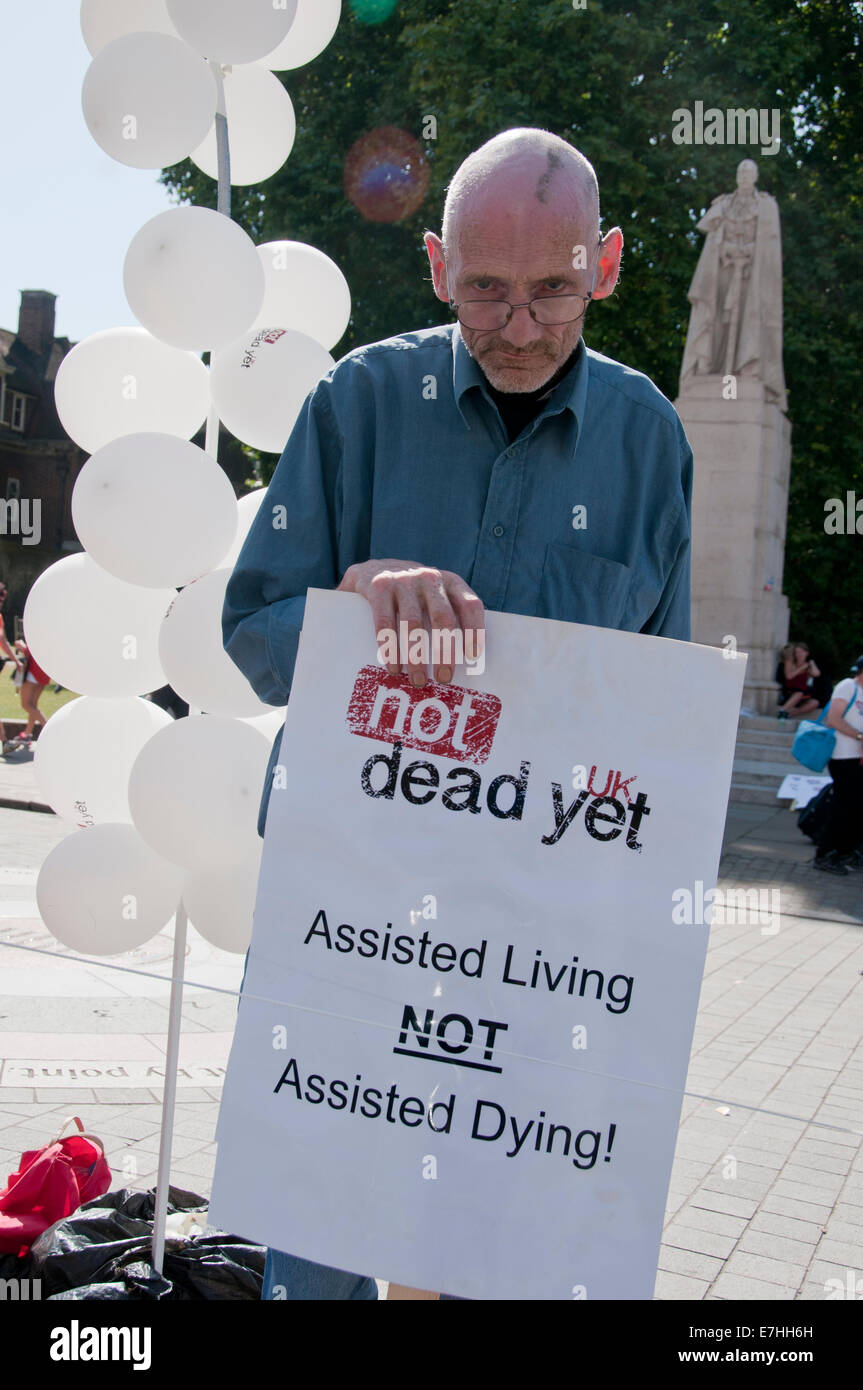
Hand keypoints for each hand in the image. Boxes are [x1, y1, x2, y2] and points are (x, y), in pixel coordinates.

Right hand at [337, 558, 484, 686]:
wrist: (374, 569)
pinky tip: (393, 667)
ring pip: (413, 624)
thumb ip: (450, 617)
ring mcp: (403, 581)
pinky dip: (390, 649)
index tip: (473, 658)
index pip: (470, 605)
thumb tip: (469, 664)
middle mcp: (430, 578)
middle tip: (443, 679)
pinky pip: (385, 622)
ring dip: (416, 657)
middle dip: (445, 652)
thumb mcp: (436, 596)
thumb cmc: (414, 595)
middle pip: (443, 618)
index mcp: (451, 582)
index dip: (475, 631)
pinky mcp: (378, 587)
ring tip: (418, 680)